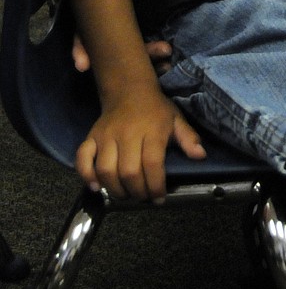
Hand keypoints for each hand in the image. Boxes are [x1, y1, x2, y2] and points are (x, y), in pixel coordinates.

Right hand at [46, 0, 172, 74]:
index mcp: (91, 20)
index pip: (82, 37)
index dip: (81, 50)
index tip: (81, 65)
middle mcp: (107, 31)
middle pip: (111, 50)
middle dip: (119, 60)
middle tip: (130, 69)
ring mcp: (127, 34)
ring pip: (133, 51)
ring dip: (148, 56)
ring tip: (164, 52)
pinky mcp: (145, 35)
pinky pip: (150, 50)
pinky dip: (158, 56)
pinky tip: (169, 58)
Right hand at [76, 88, 205, 202]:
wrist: (129, 89)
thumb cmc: (155, 109)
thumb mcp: (176, 119)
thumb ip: (188, 138)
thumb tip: (200, 156)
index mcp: (152, 130)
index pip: (152, 164)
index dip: (156, 186)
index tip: (159, 198)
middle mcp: (127, 133)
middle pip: (128, 171)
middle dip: (137, 192)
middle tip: (143, 197)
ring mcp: (106, 136)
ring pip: (105, 169)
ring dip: (115, 189)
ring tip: (126, 194)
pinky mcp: (91, 137)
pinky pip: (83, 158)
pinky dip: (86, 175)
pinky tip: (96, 187)